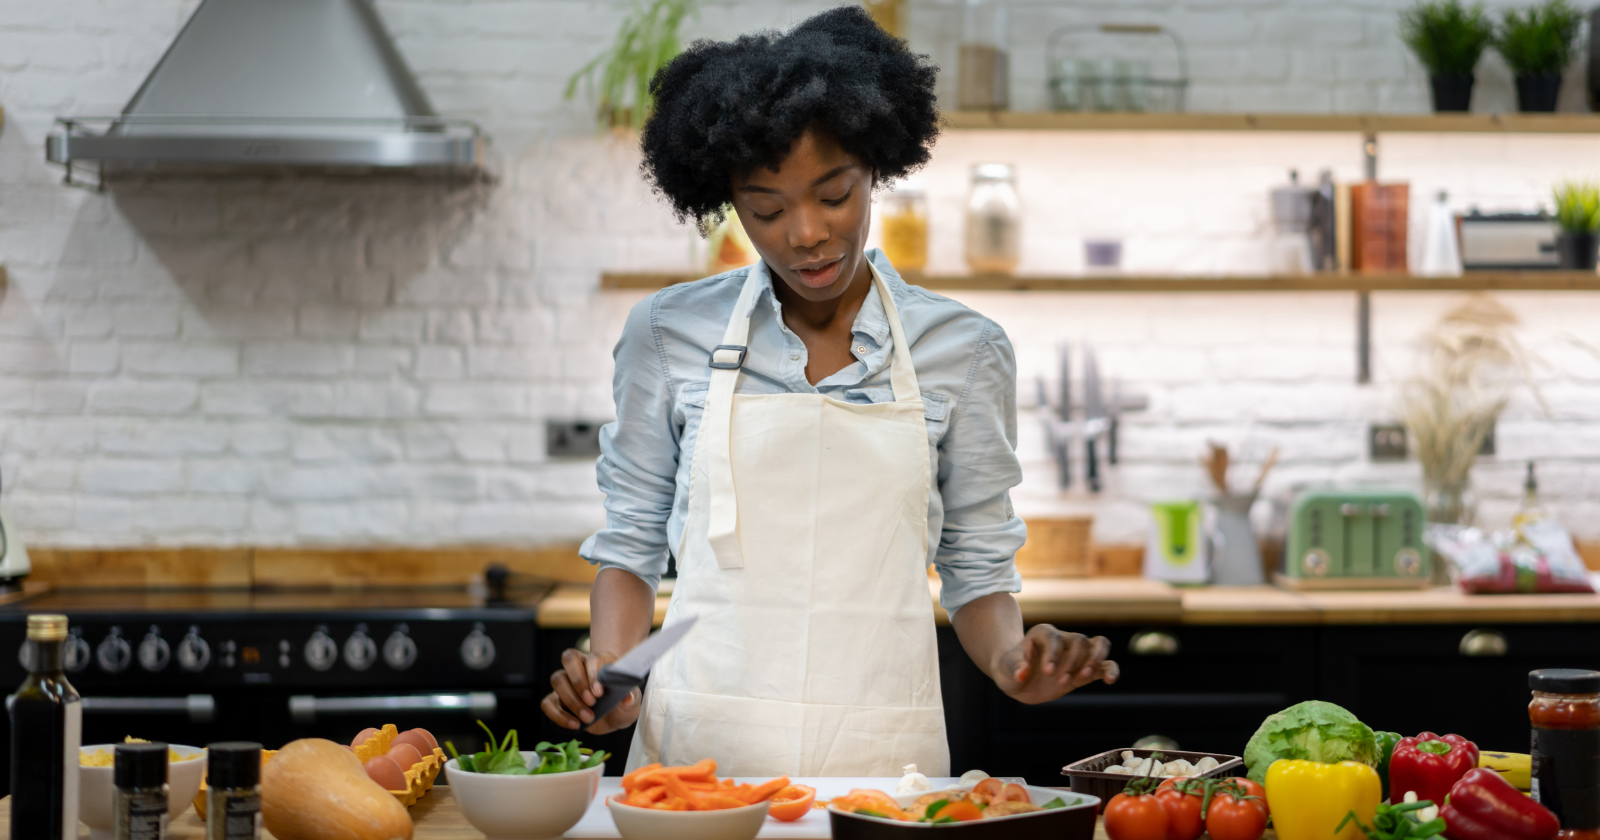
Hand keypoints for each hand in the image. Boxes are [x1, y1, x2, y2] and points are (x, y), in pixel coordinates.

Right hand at [540, 647, 641, 734]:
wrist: (612, 718)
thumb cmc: (622, 705)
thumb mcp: (632, 704)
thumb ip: (631, 699)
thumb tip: (627, 698)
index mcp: (601, 662)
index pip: (592, 657)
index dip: (593, 673)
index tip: (599, 692)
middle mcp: (581, 667)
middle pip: (569, 658)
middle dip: (579, 681)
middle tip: (591, 702)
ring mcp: (566, 683)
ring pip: (557, 679)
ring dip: (570, 700)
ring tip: (587, 717)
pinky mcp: (556, 700)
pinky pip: (547, 703)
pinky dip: (558, 715)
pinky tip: (574, 724)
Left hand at [992, 625, 1117, 704]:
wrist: (1018, 679)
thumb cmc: (1010, 668)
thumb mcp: (1006, 668)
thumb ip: (1014, 667)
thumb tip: (1023, 673)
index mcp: (1043, 634)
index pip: (1054, 638)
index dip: (1054, 654)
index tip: (1048, 672)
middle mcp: (1063, 640)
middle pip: (1079, 641)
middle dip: (1073, 662)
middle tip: (1061, 682)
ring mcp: (1076, 654)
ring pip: (1098, 645)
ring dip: (1095, 661)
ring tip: (1084, 678)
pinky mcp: (1085, 670)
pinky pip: (1105, 664)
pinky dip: (1111, 670)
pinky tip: (1110, 680)